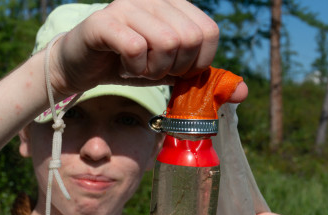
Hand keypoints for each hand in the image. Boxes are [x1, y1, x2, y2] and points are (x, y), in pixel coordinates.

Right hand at [49, 0, 219, 94]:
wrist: (84, 64)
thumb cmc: (131, 65)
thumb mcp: (173, 72)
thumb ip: (205, 79)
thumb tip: (242, 92)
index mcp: (175, 4)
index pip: (209, 32)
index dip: (197, 61)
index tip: (176, 68)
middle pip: (189, 39)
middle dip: (174, 67)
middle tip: (153, 68)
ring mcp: (128, 6)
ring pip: (165, 43)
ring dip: (152, 69)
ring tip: (137, 66)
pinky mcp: (105, 21)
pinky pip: (136, 47)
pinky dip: (133, 67)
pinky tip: (123, 64)